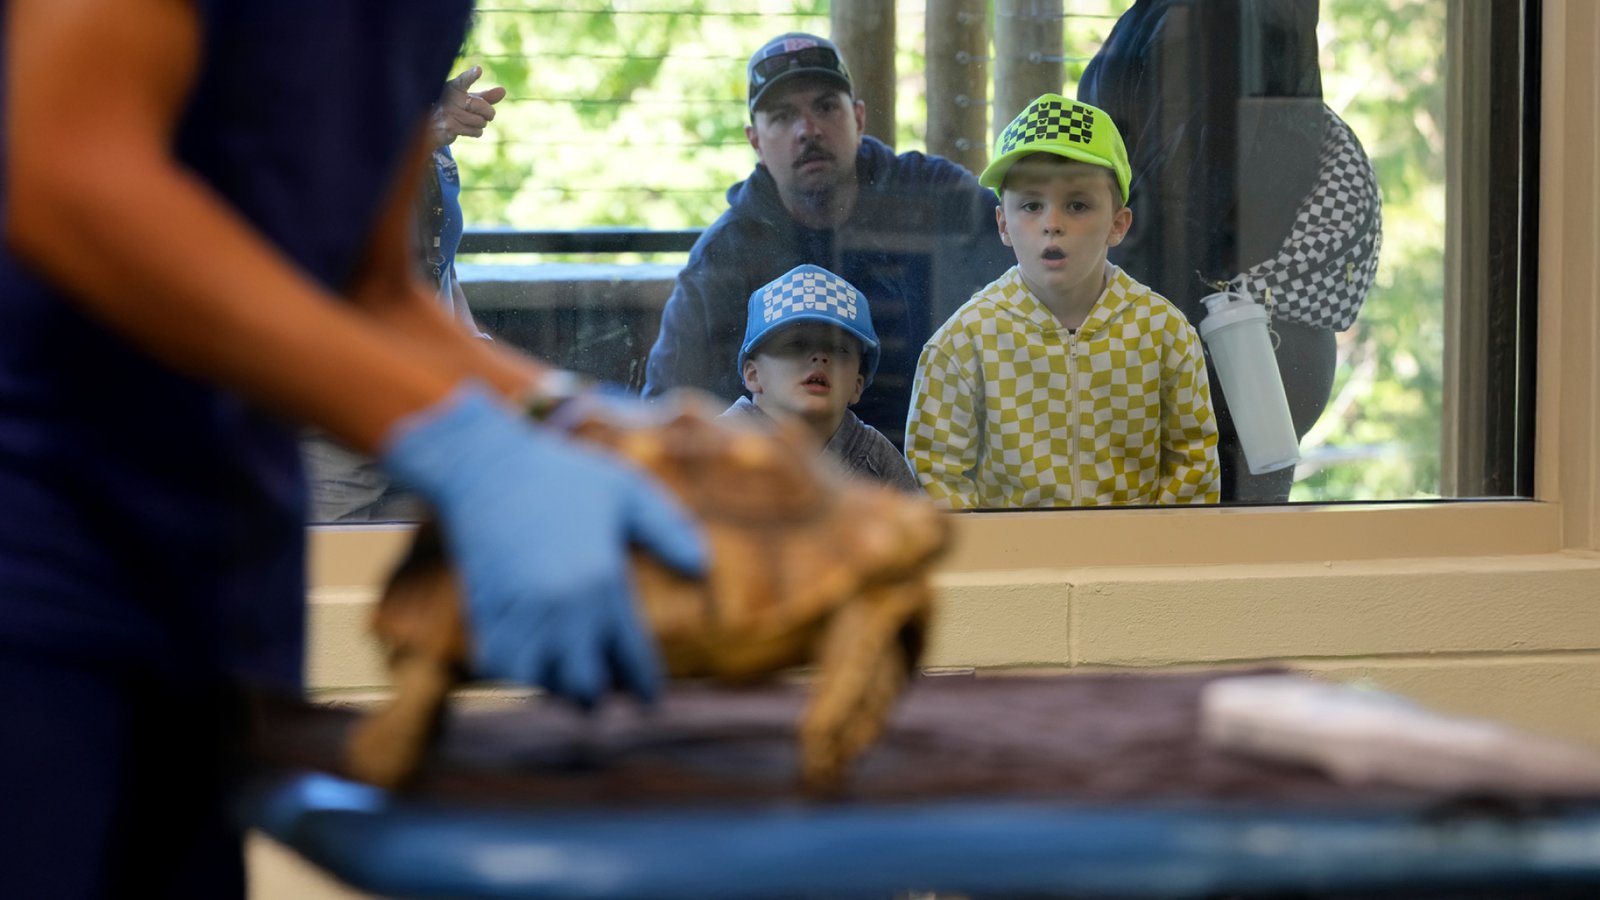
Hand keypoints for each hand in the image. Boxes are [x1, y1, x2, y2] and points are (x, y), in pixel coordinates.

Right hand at [379, 382, 707, 705]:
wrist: (484, 465)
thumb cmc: (562, 474)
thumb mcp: (626, 490)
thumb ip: (667, 528)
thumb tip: (702, 567)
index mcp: (603, 583)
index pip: (631, 658)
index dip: (644, 688)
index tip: (649, 701)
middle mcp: (562, 608)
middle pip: (585, 686)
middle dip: (598, 694)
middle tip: (604, 685)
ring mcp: (520, 613)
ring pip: (539, 683)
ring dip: (554, 684)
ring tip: (565, 673)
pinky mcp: (485, 610)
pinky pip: (497, 664)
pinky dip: (514, 670)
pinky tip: (529, 657)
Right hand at [432, 65, 506, 145]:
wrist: (431, 126)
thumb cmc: (454, 109)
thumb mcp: (468, 99)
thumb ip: (486, 96)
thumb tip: (503, 91)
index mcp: (454, 87)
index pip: (463, 80)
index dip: (471, 75)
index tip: (478, 70)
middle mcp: (451, 98)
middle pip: (482, 106)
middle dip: (489, 113)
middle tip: (485, 114)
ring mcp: (450, 113)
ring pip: (481, 121)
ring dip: (480, 124)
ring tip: (469, 121)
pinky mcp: (451, 127)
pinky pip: (476, 131)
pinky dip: (476, 132)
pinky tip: (466, 129)